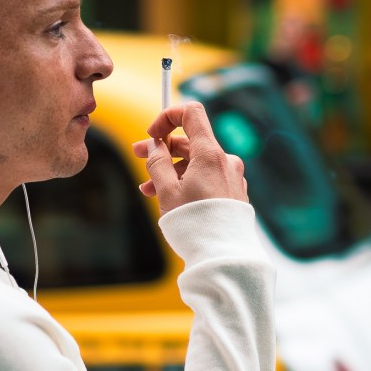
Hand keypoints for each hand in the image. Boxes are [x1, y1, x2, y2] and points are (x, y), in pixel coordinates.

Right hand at [132, 102, 247, 215]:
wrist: (224, 256)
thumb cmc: (195, 224)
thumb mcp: (167, 191)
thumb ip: (157, 163)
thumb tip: (155, 146)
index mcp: (210, 154)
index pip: (191, 113)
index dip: (168, 117)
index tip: (152, 134)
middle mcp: (225, 161)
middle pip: (191, 141)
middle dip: (162, 148)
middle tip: (137, 154)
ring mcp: (231, 177)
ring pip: (196, 164)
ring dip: (171, 170)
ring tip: (147, 189)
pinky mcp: (233, 193)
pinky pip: (207, 178)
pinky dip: (187, 181)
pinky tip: (170, 198)